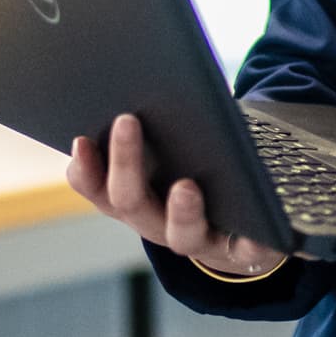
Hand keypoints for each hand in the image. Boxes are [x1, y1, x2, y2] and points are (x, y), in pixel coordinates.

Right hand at [64, 112, 281, 281]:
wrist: (241, 231)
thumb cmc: (196, 174)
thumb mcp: (167, 152)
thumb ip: (149, 129)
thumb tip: (137, 85)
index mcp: (133, 198)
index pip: (96, 188)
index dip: (85, 169)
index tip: (81, 138)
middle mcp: (157, 224)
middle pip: (131, 202)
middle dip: (126, 162)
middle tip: (127, 120)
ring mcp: (199, 240)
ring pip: (181, 235)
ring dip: (180, 211)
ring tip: (185, 186)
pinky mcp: (241, 251)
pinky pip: (245, 251)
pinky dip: (249, 242)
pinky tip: (254, 230)